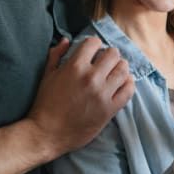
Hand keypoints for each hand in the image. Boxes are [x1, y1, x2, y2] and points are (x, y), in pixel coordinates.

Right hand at [28, 37, 135, 156]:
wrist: (47, 133)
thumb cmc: (45, 104)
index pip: (94, 43)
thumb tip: (66, 40)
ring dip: (120, 68)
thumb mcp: (46, 75)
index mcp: (74, 67)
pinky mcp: (110, 109)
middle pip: (113, 54)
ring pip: (123, 70)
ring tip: (115, 71)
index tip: (93, 51)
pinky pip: (128, 90)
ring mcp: (103, 94)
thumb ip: (56, 55)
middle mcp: (91, 77)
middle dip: (109, 54)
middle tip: (106, 61)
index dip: (94, 44)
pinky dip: (128, 84)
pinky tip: (121, 84)